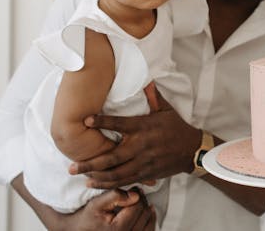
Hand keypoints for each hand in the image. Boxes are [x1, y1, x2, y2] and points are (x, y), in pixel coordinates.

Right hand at [66, 189, 155, 230]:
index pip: (137, 207)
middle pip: (144, 214)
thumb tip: (136, 195)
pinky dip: (149, 221)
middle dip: (142, 201)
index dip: (138, 194)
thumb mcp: (97, 204)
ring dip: (146, 210)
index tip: (133, 187)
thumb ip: (116, 196)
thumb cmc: (87, 217)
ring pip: (149, 223)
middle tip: (136, 193)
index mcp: (118, 229)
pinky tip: (146, 212)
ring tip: (139, 202)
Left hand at [70, 90, 200, 188]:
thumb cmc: (176, 127)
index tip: (85, 121)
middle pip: (112, 157)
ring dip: (96, 176)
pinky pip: (125, 180)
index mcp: (143, 127)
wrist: (192, 149)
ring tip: (80, 176)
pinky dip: (109, 183)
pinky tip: (96, 183)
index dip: (102, 122)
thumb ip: (153, 97)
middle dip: (90, 163)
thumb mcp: (166, 110)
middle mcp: (141, 146)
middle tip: (72, 166)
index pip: (119, 124)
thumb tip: (147, 80)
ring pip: (116, 173)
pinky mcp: (146, 173)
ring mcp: (143, 162)